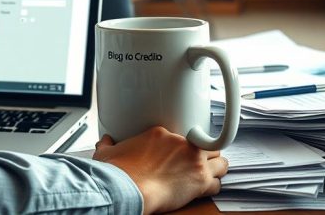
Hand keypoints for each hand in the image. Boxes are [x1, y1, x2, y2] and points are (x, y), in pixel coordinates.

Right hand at [92, 127, 227, 213]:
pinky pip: (218, 184)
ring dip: (215, 167)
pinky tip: (206, 190)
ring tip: (210, 173)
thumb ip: (108, 145)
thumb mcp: (108, 153)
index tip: (177, 154)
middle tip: (197, 162)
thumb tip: (105, 142)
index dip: (181, 145)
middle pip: (204, 144)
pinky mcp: (200, 181)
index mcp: (161, 134)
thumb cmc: (118, 173)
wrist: (127, 189)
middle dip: (203, 154)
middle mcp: (181, 144)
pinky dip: (214, 187)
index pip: (181, 135)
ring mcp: (193, 162)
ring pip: (219, 161)